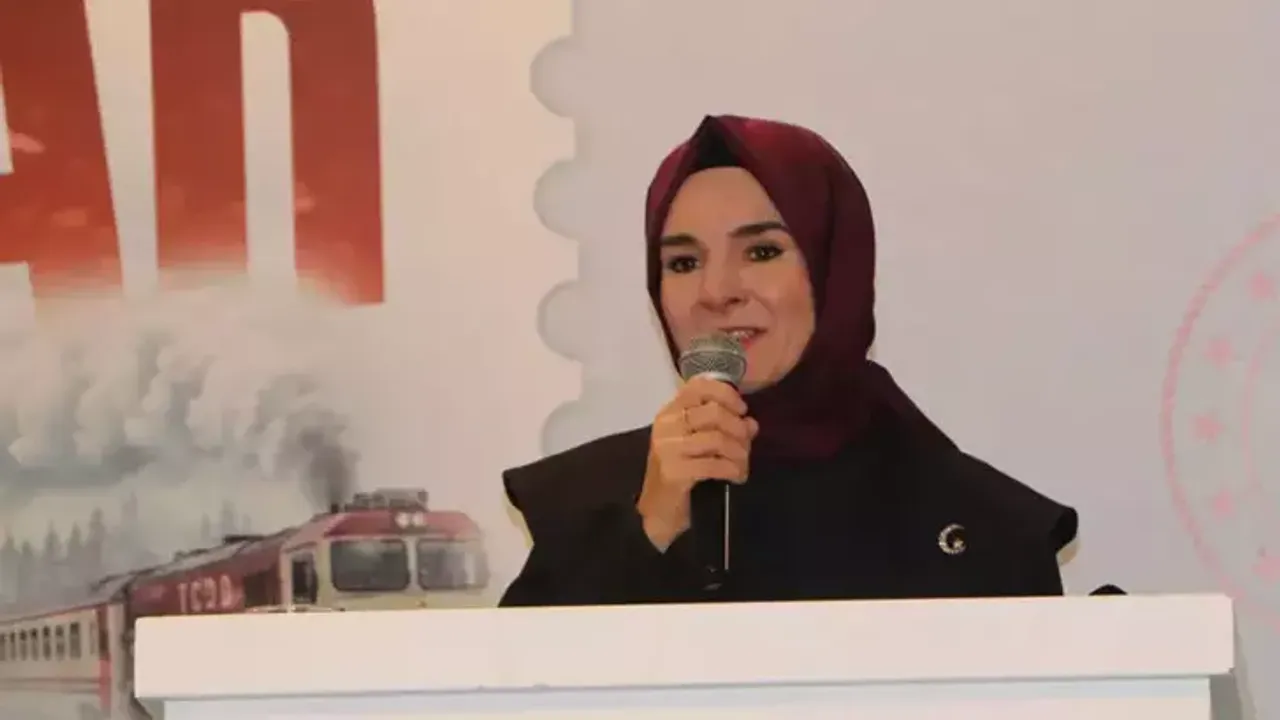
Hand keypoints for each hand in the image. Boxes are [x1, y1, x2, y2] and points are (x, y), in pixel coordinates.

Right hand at [636, 376, 759, 550]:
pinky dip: (733, 470)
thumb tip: (751, 423)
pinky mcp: (673, 471)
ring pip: (717, 438)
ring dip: (739, 453)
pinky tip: (736, 477)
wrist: (660, 509)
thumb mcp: (701, 444)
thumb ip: (726, 429)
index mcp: (670, 412)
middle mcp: (666, 424)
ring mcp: (667, 447)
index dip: (727, 394)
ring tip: (742, 465)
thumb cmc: (682, 472)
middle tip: (746, 446)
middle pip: (714, 412)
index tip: (742, 411)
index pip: (699, 386)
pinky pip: (714, 464)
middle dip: (738, 430)